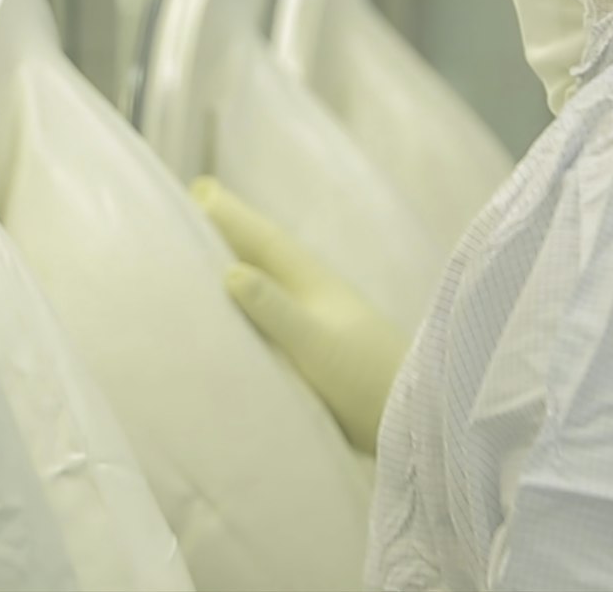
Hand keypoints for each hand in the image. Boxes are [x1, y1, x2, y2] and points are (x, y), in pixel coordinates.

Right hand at [192, 177, 410, 454]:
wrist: (417, 423)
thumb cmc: (368, 380)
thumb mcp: (317, 345)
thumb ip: (277, 310)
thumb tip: (231, 272)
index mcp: (310, 281)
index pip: (264, 239)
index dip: (232, 215)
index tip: (199, 189)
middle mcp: (312, 293)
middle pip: (263, 254)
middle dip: (229, 232)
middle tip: (195, 206)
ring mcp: (317, 321)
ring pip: (268, 282)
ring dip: (238, 264)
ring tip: (205, 256)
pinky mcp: (318, 351)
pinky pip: (271, 315)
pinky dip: (250, 305)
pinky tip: (240, 317)